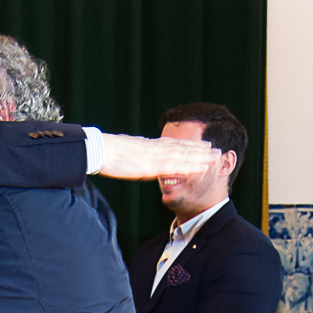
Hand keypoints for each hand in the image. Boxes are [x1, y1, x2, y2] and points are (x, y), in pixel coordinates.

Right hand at [96, 134, 214, 180]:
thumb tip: (136, 156)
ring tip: (215, 156)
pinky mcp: (152, 166)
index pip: (172, 144)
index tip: (200, 145)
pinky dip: (190, 166)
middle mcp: (154, 149)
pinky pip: (176, 166)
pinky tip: (202, 167)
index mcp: (147, 146)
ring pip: (183, 155)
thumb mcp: (122, 152)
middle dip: (199, 149)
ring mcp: (155, 156)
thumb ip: (134, 154)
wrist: (96, 150)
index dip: (187, 145)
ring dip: (201, 156)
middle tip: (216, 149)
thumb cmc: (104, 152)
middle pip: (182, 148)